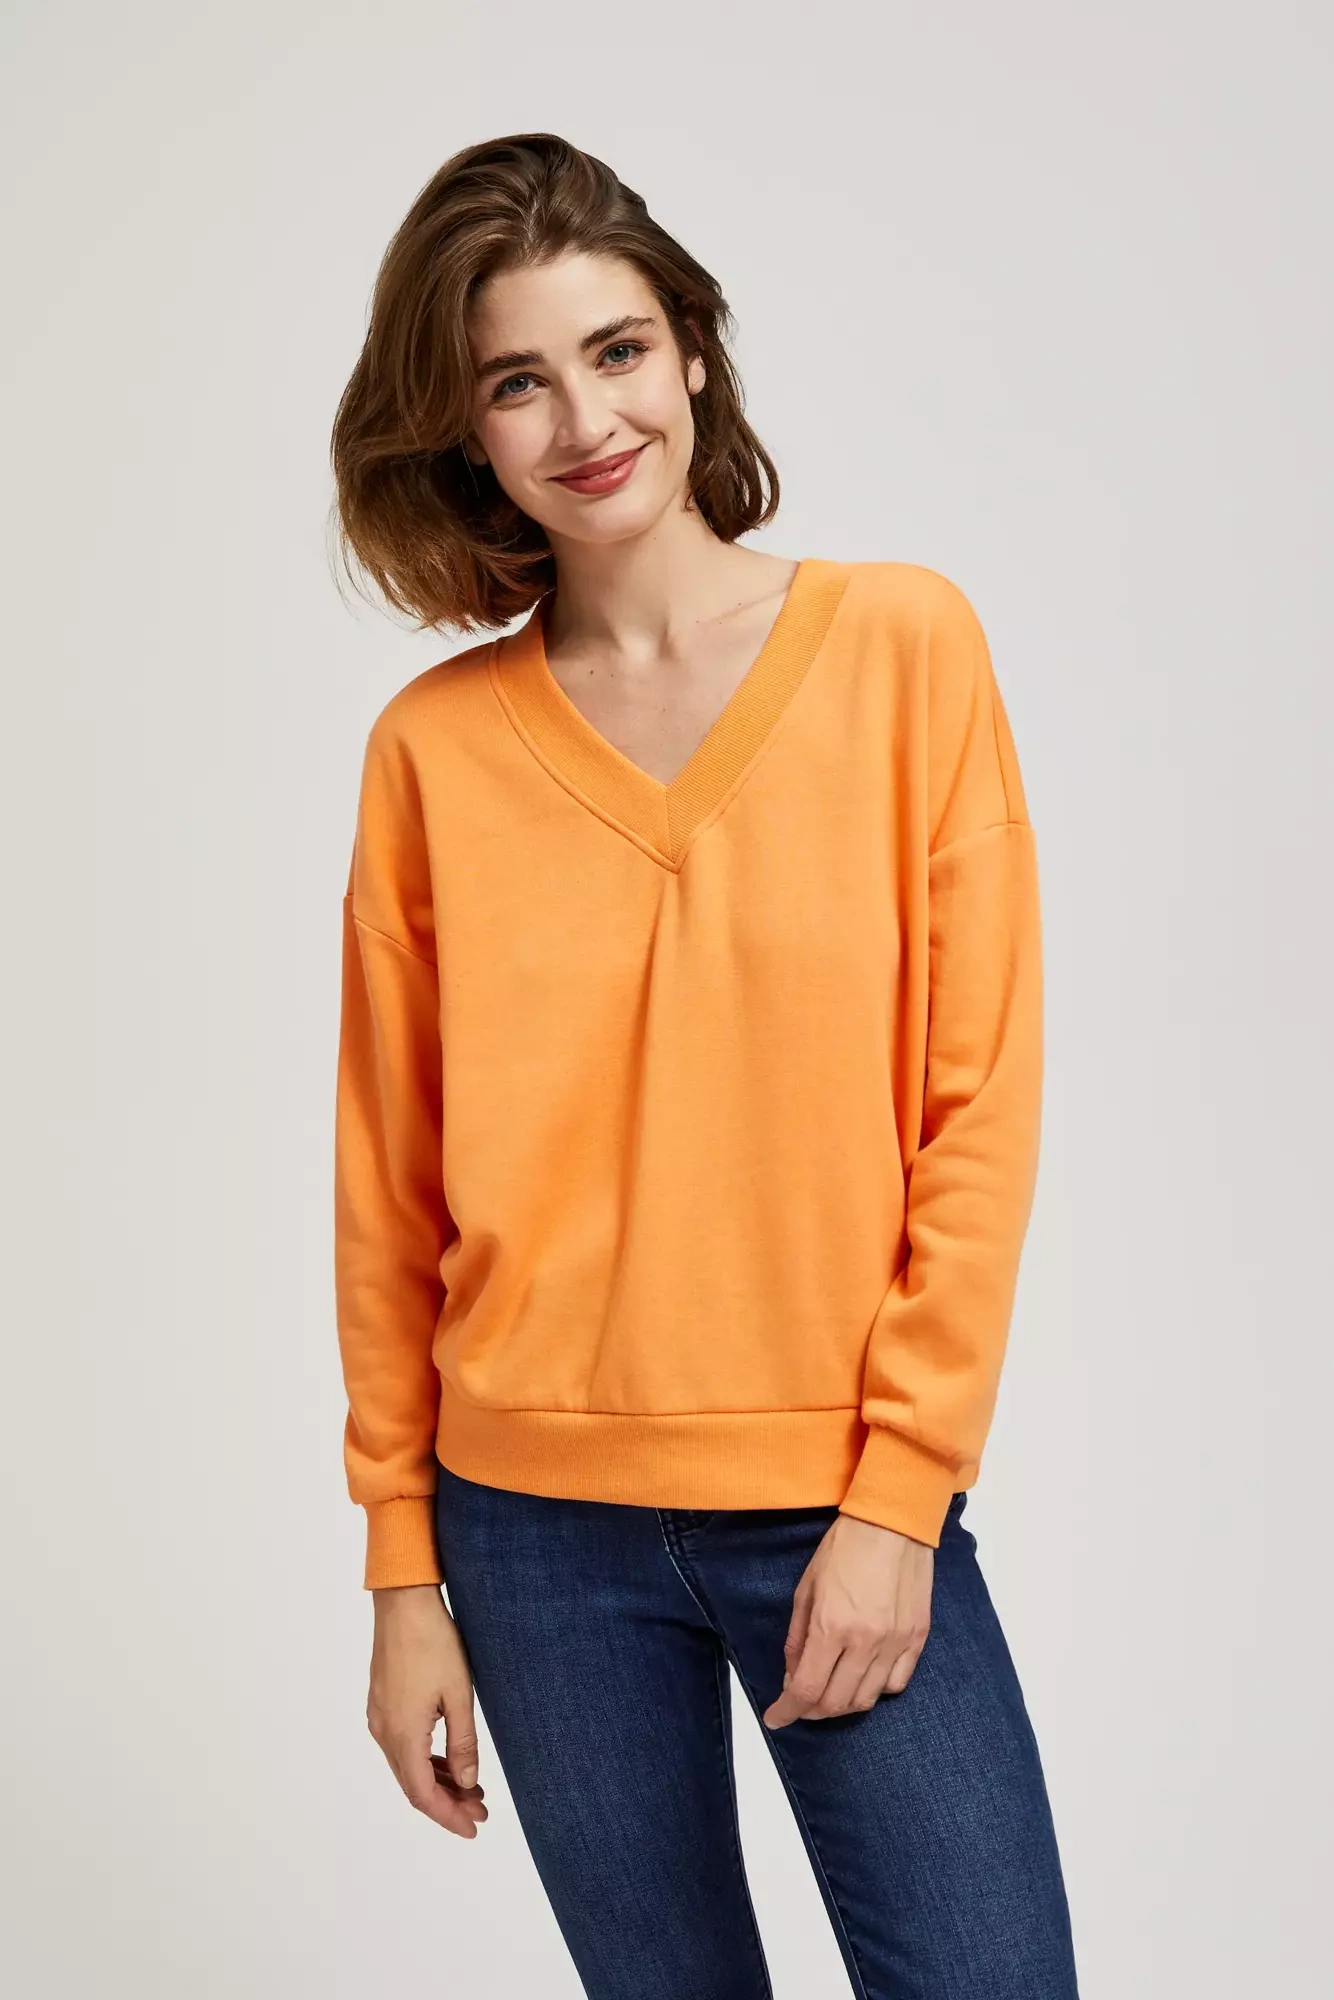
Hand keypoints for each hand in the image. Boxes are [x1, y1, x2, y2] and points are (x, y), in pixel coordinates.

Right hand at [367, 1583, 488, 1836]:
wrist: (403, 1602)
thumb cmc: (433, 1642)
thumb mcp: (459, 1694)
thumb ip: (463, 1743)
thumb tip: (467, 1783)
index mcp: (402, 1735)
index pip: (423, 1794)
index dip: (448, 1816)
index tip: (473, 1828)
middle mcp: (384, 1731)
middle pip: (414, 1784)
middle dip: (447, 1802)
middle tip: (481, 1809)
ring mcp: (380, 1716)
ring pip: (408, 1766)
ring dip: (438, 1780)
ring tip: (472, 1787)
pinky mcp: (382, 1703)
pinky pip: (403, 1746)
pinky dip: (426, 1759)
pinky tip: (448, 1758)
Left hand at [762, 1513, 933, 1729]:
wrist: (893, 1522)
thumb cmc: (845, 1547)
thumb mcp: (806, 1588)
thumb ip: (798, 1638)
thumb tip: (793, 1676)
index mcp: (831, 1626)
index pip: (807, 1690)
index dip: (788, 1711)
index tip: (776, 1718)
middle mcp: (865, 1642)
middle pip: (837, 1702)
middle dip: (812, 1711)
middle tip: (800, 1703)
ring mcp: (895, 1643)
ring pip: (867, 1699)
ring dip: (843, 1704)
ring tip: (830, 1693)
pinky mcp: (917, 1638)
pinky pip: (897, 1683)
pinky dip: (876, 1690)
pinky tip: (863, 1678)